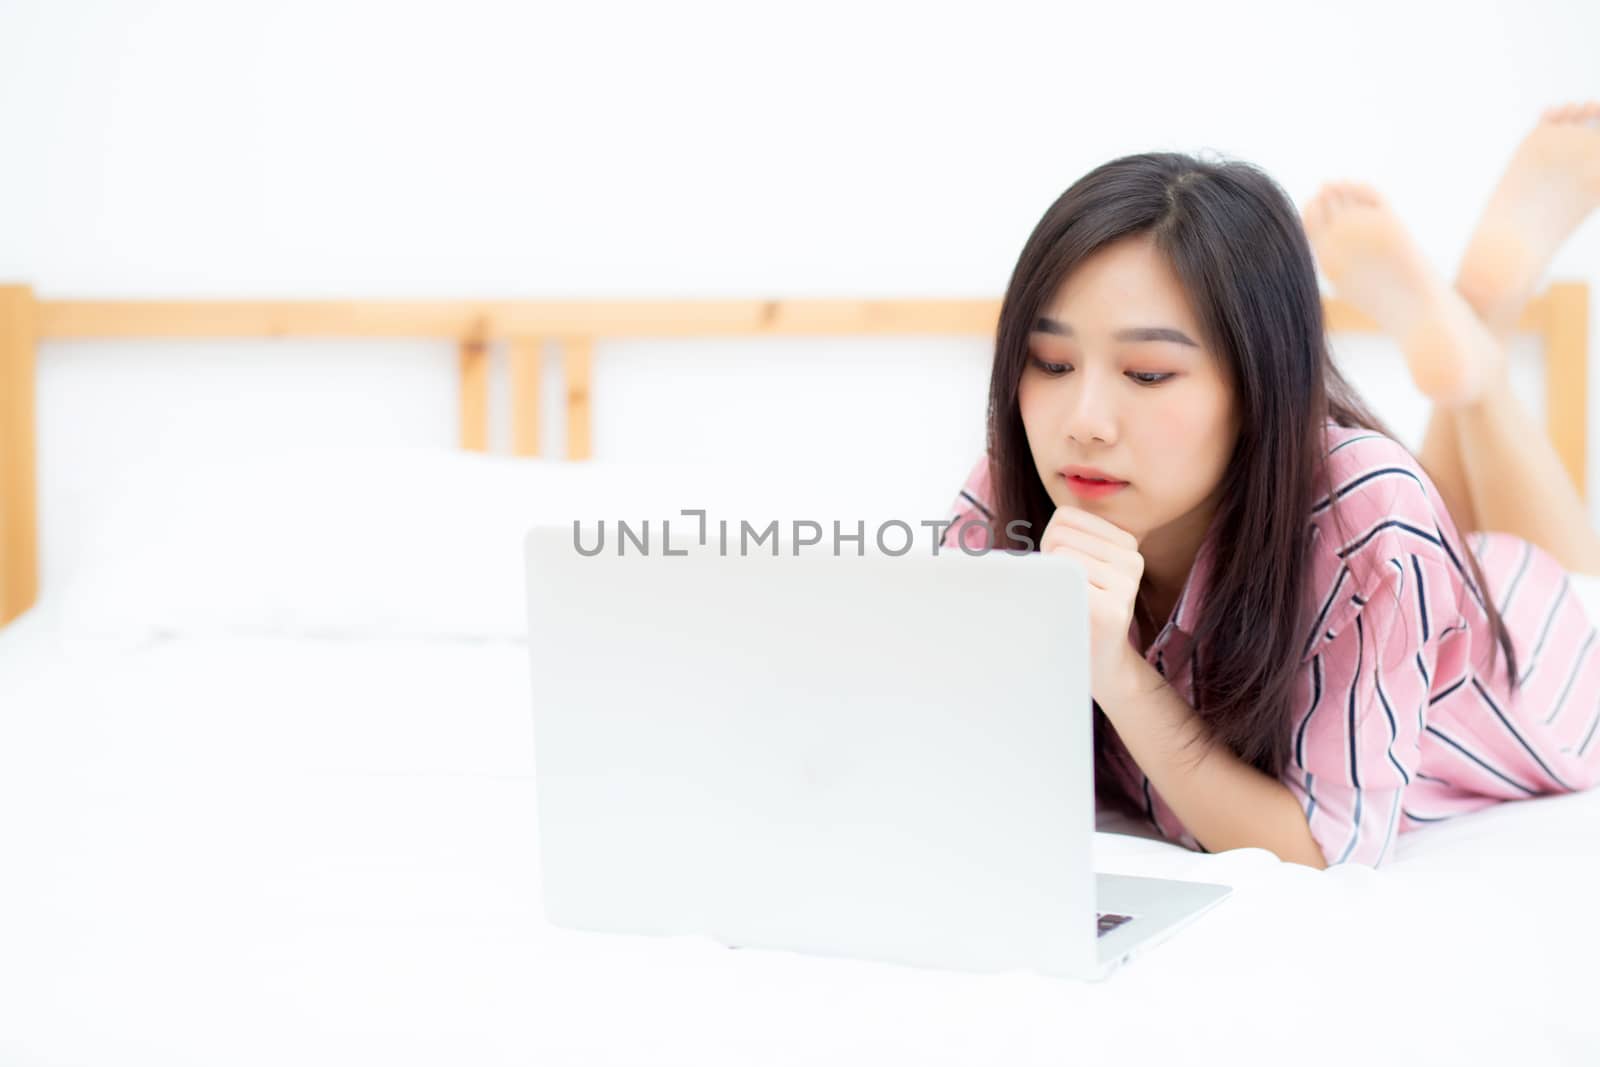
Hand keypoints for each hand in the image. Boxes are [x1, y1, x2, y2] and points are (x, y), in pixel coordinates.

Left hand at [1040, 505, 1145, 703]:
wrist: (1101, 664)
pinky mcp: (1112, 610)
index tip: (1066, 571)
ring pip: (1061, 556)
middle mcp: (1131, 557)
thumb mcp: (1078, 564)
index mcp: (1125, 540)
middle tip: (1066, 592)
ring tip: (1070, 603)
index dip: (1050, 543)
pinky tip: (1070, 615)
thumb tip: (984, 533)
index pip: (1065, 517)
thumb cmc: (1077, 608)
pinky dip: (1053, 596)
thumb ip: (1059, 538)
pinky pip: (1065, 582)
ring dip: (1050, 580)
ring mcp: (1126, 583)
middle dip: (1048, 561)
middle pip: (1060, 534)